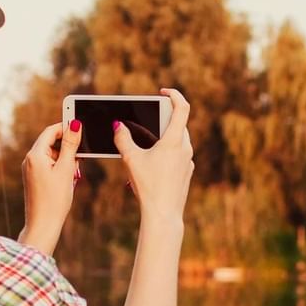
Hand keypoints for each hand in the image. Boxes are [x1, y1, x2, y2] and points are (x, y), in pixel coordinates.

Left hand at [20, 118, 82, 254]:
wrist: (43, 224)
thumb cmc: (55, 199)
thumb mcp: (66, 169)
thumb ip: (70, 145)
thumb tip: (75, 124)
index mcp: (35, 155)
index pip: (51, 130)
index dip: (66, 127)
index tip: (82, 128)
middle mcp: (30, 160)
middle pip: (51, 142)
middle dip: (68, 147)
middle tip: (80, 159)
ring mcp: (31, 169)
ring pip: (52, 155)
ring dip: (66, 159)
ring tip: (73, 174)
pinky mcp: (34, 178)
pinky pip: (49, 165)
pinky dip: (60, 168)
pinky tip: (68, 180)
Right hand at [114, 88, 193, 224]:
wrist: (163, 214)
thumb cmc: (148, 185)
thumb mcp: (131, 159)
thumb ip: (123, 139)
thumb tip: (117, 125)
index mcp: (174, 141)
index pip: (182, 108)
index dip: (174, 95)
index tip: (163, 91)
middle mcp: (185, 148)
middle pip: (179, 124)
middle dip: (164, 118)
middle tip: (150, 116)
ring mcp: (188, 161)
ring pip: (179, 140)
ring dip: (165, 135)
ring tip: (147, 140)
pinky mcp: (186, 172)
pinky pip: (178, 155)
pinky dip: (167, 151)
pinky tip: (153, 161)